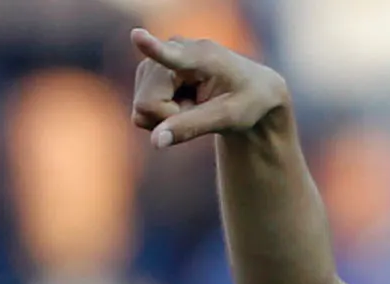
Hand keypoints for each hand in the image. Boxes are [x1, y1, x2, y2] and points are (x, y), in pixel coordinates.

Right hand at [130, 28, 290, 148]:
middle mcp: (174, 49)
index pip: (172, 55)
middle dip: (169, 118)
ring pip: (141, 107)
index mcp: (203, 55)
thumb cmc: (246, 100)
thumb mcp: (228, 117)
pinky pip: (140, 109)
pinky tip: (181, 104)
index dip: (152, 48)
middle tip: (197, 111)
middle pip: (147, 102)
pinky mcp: (148, 72)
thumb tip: (155, 141)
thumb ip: (191, 127)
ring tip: (192, 105)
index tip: (137, 36)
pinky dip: (160, 115)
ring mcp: (157, 60)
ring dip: (165, 117)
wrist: (252, 90)